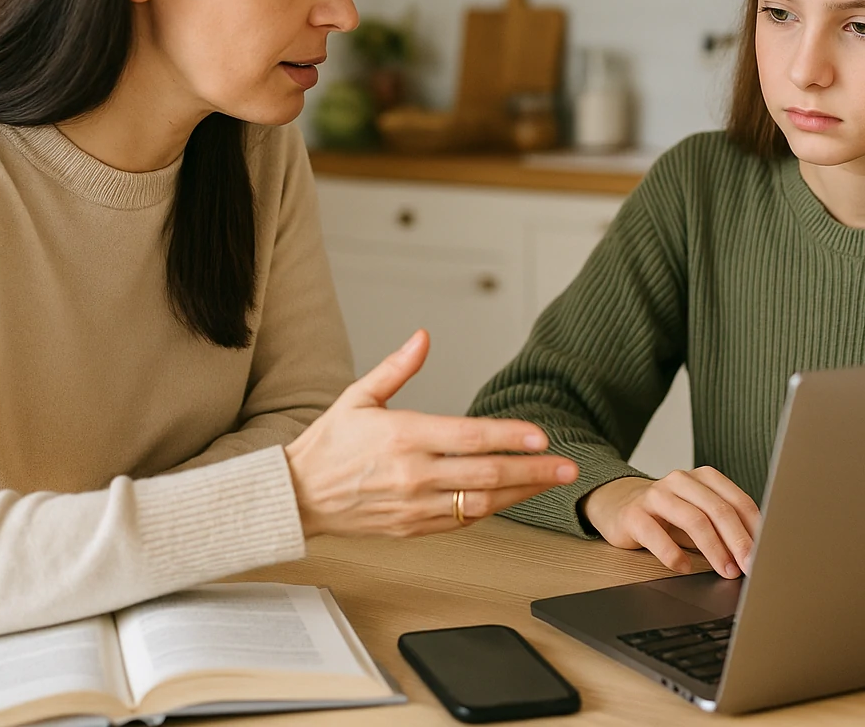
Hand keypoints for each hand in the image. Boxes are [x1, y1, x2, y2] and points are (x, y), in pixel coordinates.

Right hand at [285, 330, 578, 537]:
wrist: (296, 497)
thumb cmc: (327, 445)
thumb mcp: (357, 396)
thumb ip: (397, 368)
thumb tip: (423, 337)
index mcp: (402, 436)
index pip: (468, 436)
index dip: (509, 436)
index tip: (540, 436)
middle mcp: (412, 473)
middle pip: (486, 473)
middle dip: (533, 470)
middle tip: (568, 465)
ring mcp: (414, 504)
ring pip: (481, 501)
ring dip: (522, 492)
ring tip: (552, 481)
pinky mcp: (413, 527)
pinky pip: (462, 519)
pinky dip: (492, 508)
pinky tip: (512, 496)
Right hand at [581, 468, 760, 578]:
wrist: (619, 505)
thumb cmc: (668, 515)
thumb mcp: (699, 513)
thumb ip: (725, 526)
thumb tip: (757, 553)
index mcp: (704, 478)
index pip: (737, 501)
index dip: (755, 529)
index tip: (767, 554)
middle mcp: (681, 481)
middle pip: (718, 509)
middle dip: (738, 541)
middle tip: (750, 566)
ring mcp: (656, 495)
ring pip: (693, 520)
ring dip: (714, 549)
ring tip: (726, 571)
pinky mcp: (634, 514)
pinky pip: (657, 535)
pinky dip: (674, 554)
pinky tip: (685, 567)